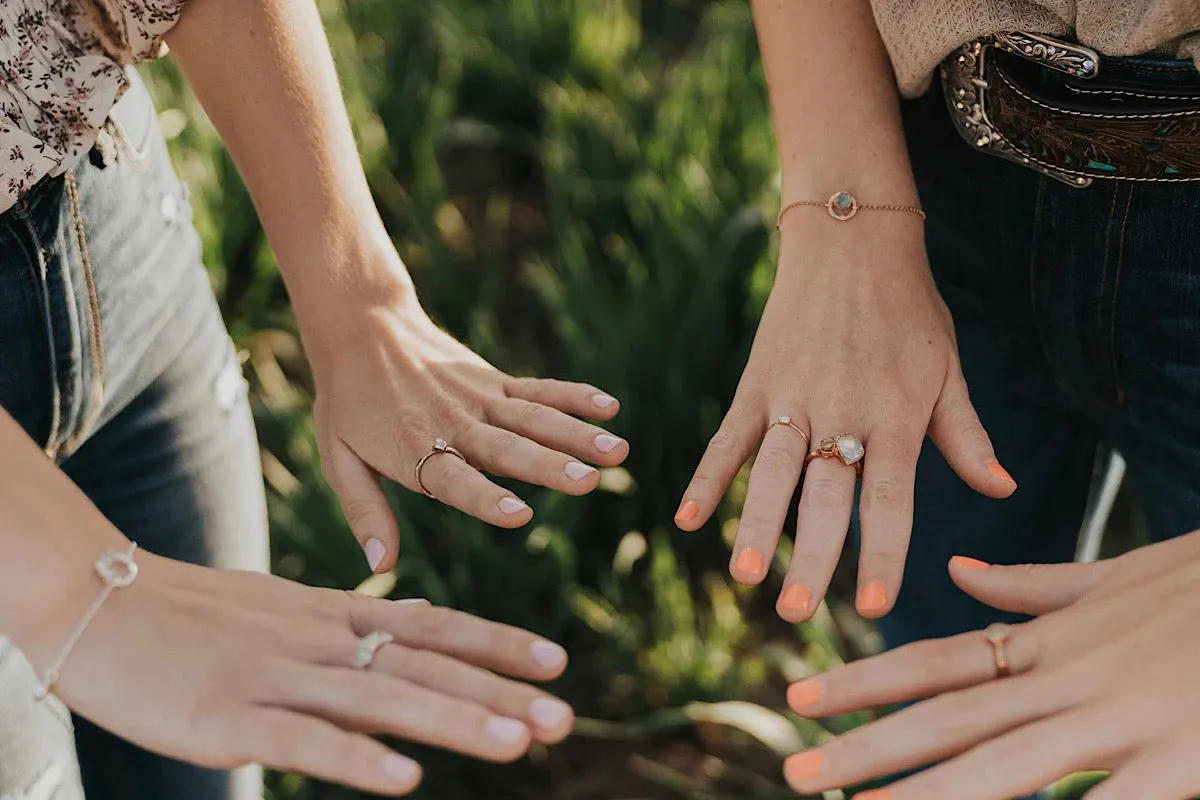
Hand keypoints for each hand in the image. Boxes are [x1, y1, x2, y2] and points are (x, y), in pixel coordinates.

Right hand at [48, 550, 574, 795]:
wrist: (101, 601)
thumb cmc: (198, 613)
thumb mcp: (290, 608)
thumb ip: (352, 621)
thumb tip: (410, 625)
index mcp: (335, 616)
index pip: (433, 626)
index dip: (497, 644)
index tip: (555, 663)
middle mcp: (322, 641)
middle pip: (424, 666)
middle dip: (498, 692)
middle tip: (563, 718)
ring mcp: (280, 677)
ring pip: (382, 699)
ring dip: (454, 721)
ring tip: (517, 743)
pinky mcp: (233, 718)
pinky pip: (305, 741)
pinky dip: (357, 758)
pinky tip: (404, 779)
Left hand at [299, 252, 627, 572]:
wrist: (362, 324)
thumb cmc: (347, 401)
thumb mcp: (339, 459)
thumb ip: (365, 511)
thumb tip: (381, 566)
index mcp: (415, 449)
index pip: (455, 479)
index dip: (486, 498)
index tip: (519, 516)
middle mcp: (455, 424)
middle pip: (507, 449)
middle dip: (549, 467)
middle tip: (588, 483)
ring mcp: (480, 399)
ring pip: (534, 419)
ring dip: (577, 434)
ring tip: (617, 450)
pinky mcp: (495, 381)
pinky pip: (539, 390)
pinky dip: (574, 396)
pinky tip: (609, 408)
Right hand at [674, 216, 1014, 618]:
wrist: (853, 239)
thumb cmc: (909, 309)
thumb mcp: (947, 369)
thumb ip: (965, 435)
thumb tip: (1002, 490)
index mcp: (895, 415)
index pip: (890, 499)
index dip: (883, 555)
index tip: (875, 606)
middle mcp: (842, 411)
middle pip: (826, 496)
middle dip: (812, 557)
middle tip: (798, 612)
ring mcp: (793, 396)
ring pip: (773, 472)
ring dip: (756, 524)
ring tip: (744, 575)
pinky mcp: (757, 381)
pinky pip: (729, 436)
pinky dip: (708, 476)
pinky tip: (688, 519)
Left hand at [781, 531, 1199, 799]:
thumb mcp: (1112, 577)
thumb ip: (1030, 585)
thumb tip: (956, 570)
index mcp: (1053, 640)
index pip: (937, 662)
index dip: (865, 684)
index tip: (801, 702)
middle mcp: (1070, 679)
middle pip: (951, 720)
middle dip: (869, 750)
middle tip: (796, 775)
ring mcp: (1124, 721)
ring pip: (1008, 765)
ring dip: (930, 796)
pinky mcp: (1180, 760)